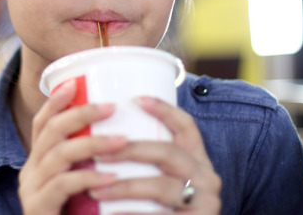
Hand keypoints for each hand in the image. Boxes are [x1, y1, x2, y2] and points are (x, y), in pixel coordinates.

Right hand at [18, 81, 128, 214]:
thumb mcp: (84, 186)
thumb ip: (93, 164)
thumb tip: (127, 135)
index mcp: (39, 162)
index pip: (43, 123)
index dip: (57, 102)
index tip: (76, 84)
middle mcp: (30, 172)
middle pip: (50, 131)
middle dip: (81, 114)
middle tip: (112, 107)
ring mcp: (32, 191)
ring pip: (57, 154)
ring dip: (92, 143)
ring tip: (122, 140)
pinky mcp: (39, 209)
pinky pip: (62, 186)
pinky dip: (87, 178)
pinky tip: (111, 178)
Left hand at [89, 96, 221, 213]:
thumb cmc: (165, 211)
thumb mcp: (165, 184)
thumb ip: (149, 165)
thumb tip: (105, 140)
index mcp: (199, 161)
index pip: (186, 127)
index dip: (164, 110)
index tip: (136, 99)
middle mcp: (207, 178)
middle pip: (168, 153)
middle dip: (131, 150)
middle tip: (99, 152)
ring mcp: (206, 203)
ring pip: (161, 187)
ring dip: (124, 186)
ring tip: (95, 189)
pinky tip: (111, 214)